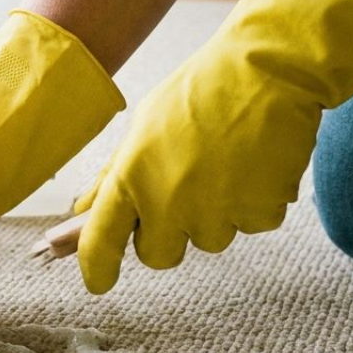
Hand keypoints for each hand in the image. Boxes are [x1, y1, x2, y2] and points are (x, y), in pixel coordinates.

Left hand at [74, 0, 352, 292]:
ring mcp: (215, 210)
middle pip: (157, 255)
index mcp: (132, 174)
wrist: (269, 70)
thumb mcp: (145, 125)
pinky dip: (253, 202)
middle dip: (166, 235)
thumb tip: (82, 212)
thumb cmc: (201, 92)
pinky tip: (254, 164)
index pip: (100, 238)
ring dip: (214, 213)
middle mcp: (169, 200)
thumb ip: (114, 173)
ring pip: (208, 240)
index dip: (96, 267)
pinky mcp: (259, 213)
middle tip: (183, 191)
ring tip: (225, 162)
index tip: (97, 282)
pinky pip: (249, 226)